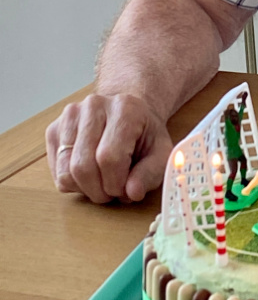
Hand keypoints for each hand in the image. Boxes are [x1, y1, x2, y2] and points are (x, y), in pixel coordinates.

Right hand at [45, 93, 173, 203]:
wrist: (126, 112)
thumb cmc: (143, 134)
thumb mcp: (160, 152)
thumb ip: (151, 173)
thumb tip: (132, 192)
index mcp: (125, 109)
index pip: (109, 157)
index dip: (115, 184)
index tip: (124, 190)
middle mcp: (94, 106)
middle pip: (83, 166)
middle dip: (98, 191)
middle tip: (112, 192)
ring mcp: (70, 116)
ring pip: (65, 171)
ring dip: (85, 189)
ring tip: (102, 182)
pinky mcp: (55, 128)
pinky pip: (56, 170)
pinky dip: (72, 182)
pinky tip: (90, 174)